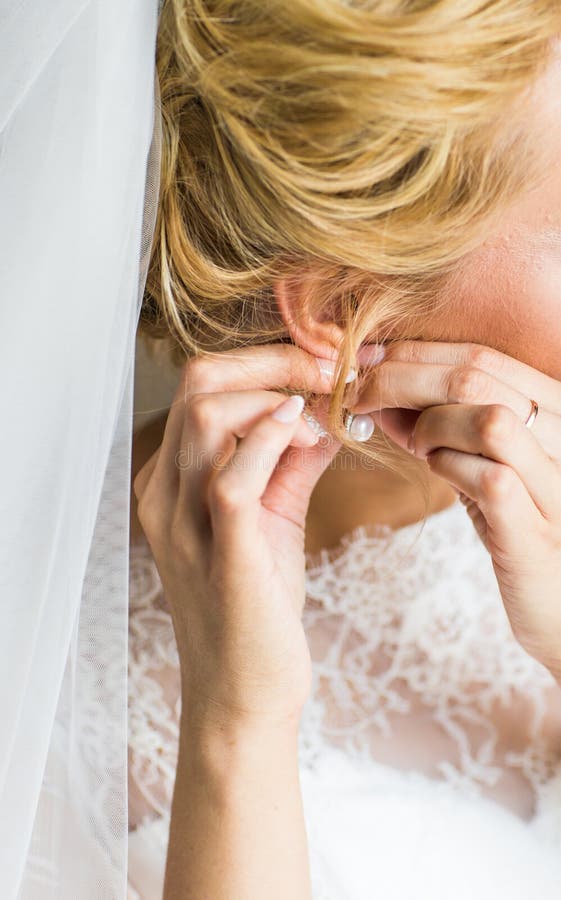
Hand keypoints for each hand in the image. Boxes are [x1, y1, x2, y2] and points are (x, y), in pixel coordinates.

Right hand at [133, 345, 341, 730]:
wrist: (245, 694)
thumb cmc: (257, 607)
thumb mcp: (273, 519)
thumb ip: (291, 463)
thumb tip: (325, 411)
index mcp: (171, 480)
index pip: (202, 386)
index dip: (265, 361)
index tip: (322, 361)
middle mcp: (164, 494)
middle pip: (197, 384)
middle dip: (272, 361)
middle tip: (331, 368)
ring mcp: (184, 525)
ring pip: (207, 417)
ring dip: (276, 395)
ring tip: (325, 408)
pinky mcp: (221, 555)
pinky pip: (233, 477)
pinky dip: (272, 441)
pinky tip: (309, 435)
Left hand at [350, 340, 560, 682]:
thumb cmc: (519, 529)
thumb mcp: (482, 465)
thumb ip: (442, 427)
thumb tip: (378, 389)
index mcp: (555, 410)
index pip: (481, 354)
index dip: (415, 352)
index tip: (365, 357)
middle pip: (476, 377)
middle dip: (399, 377)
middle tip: (357, 393)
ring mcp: (556, 483)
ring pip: (486, 419)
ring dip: (429, 424)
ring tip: (417, 445)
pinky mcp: (537, 531)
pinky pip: (488, 479)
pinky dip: (447, 467)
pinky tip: (438, 472)